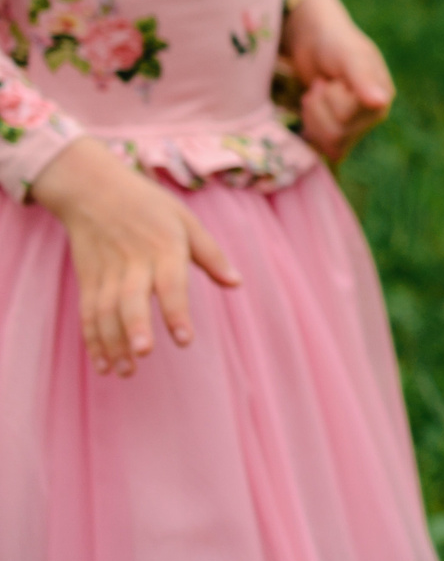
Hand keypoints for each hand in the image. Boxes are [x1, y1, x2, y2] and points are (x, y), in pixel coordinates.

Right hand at [32, 136, 239, 376]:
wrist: (92, 188)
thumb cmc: (148, 205)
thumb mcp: (186, 220)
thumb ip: (210, 254)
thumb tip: (237, 284)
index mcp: (164, 247)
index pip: (171, 283)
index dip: (176, 312)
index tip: (184, 341)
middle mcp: (133, 262)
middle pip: (131, 298)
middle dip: (135, 327)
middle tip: (144, 353)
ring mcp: (106, 272)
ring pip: (105, 311)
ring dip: (112, 343)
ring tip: (125, 372)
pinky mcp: (88, 279)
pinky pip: (88, 312)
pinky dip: (92, 339)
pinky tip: (102, 363)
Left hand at [282, 0, 394, 162]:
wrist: (316, 40)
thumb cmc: (335, 42)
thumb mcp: (348, 55)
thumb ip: (363, 78)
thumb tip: (380, 103)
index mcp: (382, 98)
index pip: (346, 119)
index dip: (332, 99)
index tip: (335, 78)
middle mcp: (373, 116)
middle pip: (337, 135)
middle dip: (319, 107)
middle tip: (323, 84)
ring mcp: (358, 126)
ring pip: (329, 143)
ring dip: (314, 114)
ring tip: (319, 92)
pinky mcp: (342, 133)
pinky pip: (326, 149)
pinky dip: (313, 129)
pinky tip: (315, 109)